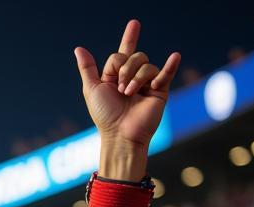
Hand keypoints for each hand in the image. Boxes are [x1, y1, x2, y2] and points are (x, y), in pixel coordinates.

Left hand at [75, 21, 179, 152]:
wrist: (120, 134)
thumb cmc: (105, 116)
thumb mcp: (92, 89)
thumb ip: (88, 69)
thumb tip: (79, 48)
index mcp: (117, 77)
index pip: (123, 53)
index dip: (129, 39)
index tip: (134, 23)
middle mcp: (133, 78)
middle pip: (134, 56)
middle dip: (125, 68)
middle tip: (120, 88)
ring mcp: (147, 84)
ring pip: (146, 65)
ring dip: (136, 78)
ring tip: (129, 94)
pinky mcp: (159, 92)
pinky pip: (166, 73)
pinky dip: (170, 65)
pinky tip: (174, 56)